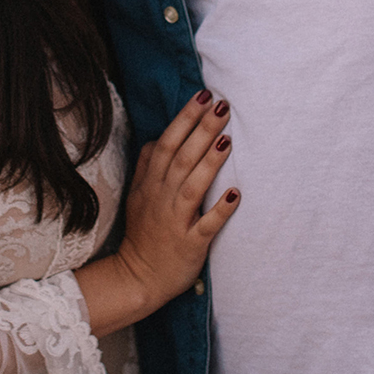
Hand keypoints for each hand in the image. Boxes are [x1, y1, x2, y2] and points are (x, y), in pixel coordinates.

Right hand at [77, 91, 237, 335]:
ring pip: (192, 187)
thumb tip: (155, 138)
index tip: (203, 96)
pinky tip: (235, 194)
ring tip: (227, 140)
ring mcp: (175, 221)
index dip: (185, 119)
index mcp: (150, 183)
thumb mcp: (138, 195)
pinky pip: (206, 226)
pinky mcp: (190, 244)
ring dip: (210, 163)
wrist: (138, 278)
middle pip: (181, 158)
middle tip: (222, 106)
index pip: (166, 143)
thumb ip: (146, 166)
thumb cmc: (144, 233)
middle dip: (201, 130)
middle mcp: (162, 198)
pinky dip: (220, 210)